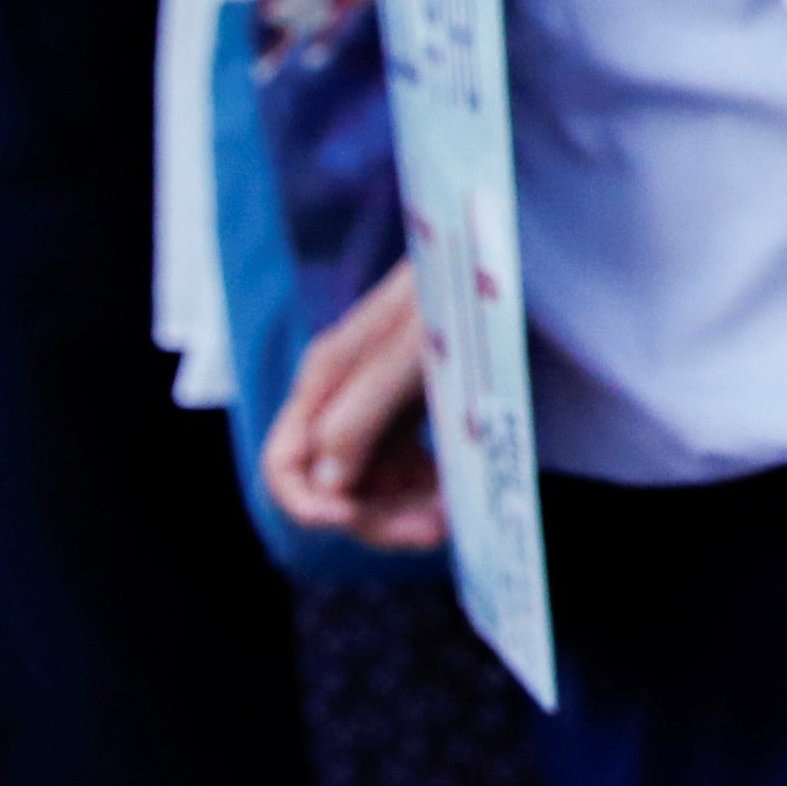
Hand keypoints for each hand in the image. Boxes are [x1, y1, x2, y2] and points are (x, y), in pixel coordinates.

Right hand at [263, 259, 445, 547]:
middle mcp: (341, 399)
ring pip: (372, 486)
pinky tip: (456, 497)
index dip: (309, 504)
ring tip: (453, 516)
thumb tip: (326, 483)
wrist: (501, 255)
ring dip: (406, 511)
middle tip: (434, 530)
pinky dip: (426, 490)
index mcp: (325, 381)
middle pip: (332, 487)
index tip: (352, 517)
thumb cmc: (455, 293)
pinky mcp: (413, 410)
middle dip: (374, 516)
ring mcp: (377, 406)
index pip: (285, 466)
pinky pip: (406, 470)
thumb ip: (361, 415)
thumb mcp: (409, 354)